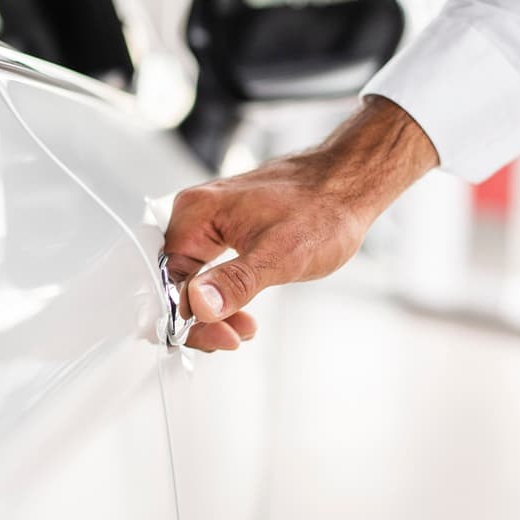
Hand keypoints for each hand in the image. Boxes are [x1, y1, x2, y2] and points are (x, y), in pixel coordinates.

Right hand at [165, 95, 438, 350]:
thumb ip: (236, 281)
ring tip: (246, 327)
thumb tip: (199, 305)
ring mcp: (210, 221)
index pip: (169, 280)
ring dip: (214, 311)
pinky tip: (244, 312)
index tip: (220, 337)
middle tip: (234, 338)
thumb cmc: (323, 209)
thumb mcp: (281, 255)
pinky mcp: (226, 229)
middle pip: (176, 282)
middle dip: (201, 319)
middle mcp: (195, 215)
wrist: (350, 182)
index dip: (188, 318)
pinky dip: (223, 296)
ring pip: (193, 280)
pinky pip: (210, 270)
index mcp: (196, 213)